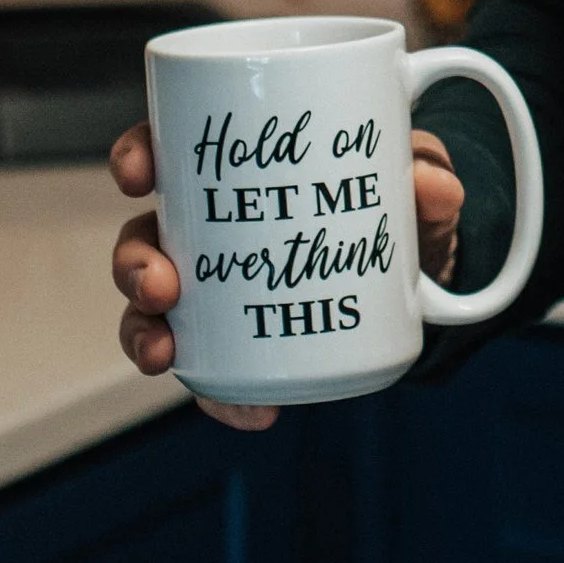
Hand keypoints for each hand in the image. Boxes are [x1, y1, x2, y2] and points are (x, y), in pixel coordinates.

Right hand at [108, 122, 465, 433]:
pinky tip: (249, 412)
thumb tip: (429, 184)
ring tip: (165, 354)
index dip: (136, 155)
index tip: (138, 172)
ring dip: (143, 334)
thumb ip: (427, 170)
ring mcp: (217, 292)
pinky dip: (223, 398)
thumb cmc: (393, 201)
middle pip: (143, 238)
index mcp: (235, 172)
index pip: (167, 150)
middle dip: (133, 264)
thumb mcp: (414, 176)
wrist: (418, 272)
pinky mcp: (242, 347)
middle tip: (161, 284)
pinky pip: (214, 376)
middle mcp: (209, 231)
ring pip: (153, 311)